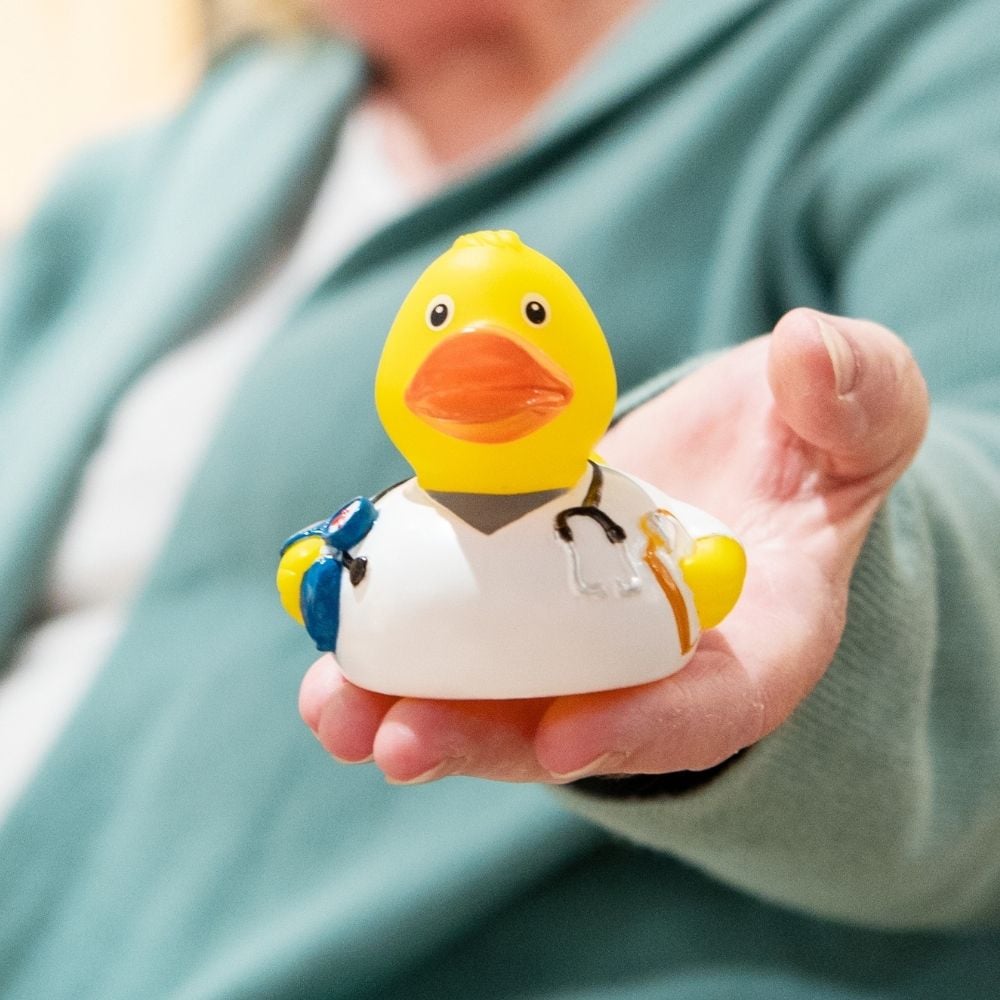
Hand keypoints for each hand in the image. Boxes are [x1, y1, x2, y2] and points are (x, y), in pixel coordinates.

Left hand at [299, 309, 928, 783]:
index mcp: (758, 639)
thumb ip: (859, 399)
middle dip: (483, 737)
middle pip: (569, 718)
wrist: (745, 444)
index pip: (712, 707)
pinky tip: (328, 600)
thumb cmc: (815, 436)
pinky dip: (394, 611)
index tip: (568, 735)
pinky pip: (455, 605)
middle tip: (394, 741)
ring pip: (495, 681)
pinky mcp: (518, 577)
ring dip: (409, 696)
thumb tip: (807, 355)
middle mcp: (654, 654)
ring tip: (330, 705)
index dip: (645, 727)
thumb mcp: (865, 412)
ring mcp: (577, 622)